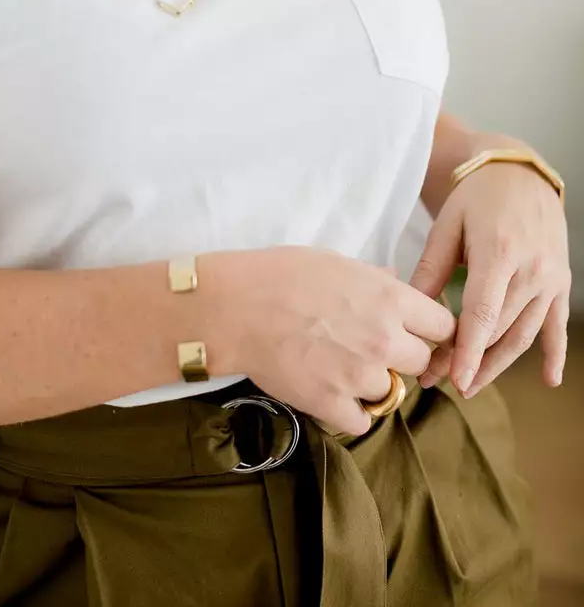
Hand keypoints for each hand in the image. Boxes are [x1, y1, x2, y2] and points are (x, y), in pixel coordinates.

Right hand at [207, 246, 455, 435]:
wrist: (238, 307)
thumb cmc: (282, 274)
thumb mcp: (337, 262)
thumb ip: (375, 279)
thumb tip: (395, 282)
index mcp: (391, 299)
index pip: (444, 325)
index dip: (429, 329)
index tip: (414, 331)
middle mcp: (385, 339)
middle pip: (421, 362)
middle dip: (401, 357)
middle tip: (372, 349)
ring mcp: (360, 375)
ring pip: (390, 393)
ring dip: (372, 385)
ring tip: (341, 368)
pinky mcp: (332, 404)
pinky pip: (361, 421)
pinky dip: (349, 412)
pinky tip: (330, 393)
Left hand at [410, 160, 570, 397]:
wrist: (519, 175)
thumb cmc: (476, 198)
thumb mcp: (448, 225)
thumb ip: (431, 269)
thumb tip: (411, 310)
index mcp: (500, 252)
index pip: (483, 313)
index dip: (467, 351)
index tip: (452, 380)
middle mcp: (531, 270)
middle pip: (498, 329)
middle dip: (468, 360)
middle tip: (436, 379)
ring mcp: (550, 279)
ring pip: (524, 335)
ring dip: (497, 364)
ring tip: (470, 386)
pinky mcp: (560, 284)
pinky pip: (557, 325)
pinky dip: (555, 354)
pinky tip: (551, 380)